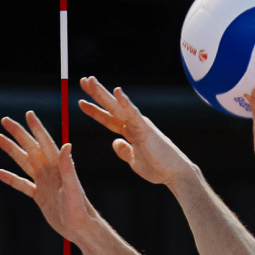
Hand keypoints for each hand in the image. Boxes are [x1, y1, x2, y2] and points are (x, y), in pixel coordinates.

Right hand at [0, 111, 96, 243]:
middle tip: (5, 120)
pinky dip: (11, 178)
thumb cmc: (80, 210)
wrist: (80, 229)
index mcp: (58, 167)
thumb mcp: (73, 188)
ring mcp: (44, 183)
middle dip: (18, 134)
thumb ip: (68, 168)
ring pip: (24, 162)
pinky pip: (22, 184)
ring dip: (12, 150)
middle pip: (31, 148)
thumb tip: (65, 146)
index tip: (28, 114)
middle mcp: (50, 171)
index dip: (36, 128)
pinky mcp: (39, 196)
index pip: (45, 142)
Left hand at [76, 78, 193, 186]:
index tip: (80, 102)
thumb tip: (114, 143)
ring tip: (90, 80)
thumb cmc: (157, 168)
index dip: (94, 111)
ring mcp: (139, 124)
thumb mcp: (134, 160)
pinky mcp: (145, 129)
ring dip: (103, 93)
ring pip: (117, 106)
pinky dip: (125, 102)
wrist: (174, 174)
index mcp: (130, 132)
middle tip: (84, 80)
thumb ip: (124, 151)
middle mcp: (134, 124)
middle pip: (111, 107)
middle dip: (97, 94)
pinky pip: (133, 114)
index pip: (108, 118)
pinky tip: (116, 91)